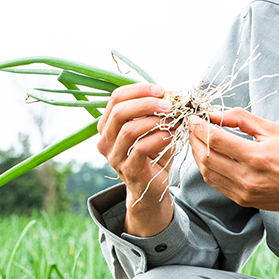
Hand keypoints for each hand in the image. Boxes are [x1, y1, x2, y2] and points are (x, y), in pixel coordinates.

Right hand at [96, 83, 175, 236]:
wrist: (153, 188)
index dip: (138, 90)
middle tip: (169, 104)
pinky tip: (171, 136)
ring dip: (154, 121)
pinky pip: (140, 149)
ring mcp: (114, 157)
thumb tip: (170, 93)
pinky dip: (158, 139)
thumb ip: (156, 111)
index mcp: (108, 125)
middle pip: (119, 112)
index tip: (161, 90)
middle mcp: (105, 140)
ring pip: (128, 130)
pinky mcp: (128, 170)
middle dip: (146, 103)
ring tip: (173, 121)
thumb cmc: (154, 154)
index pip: (116, 98)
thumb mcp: (152, 128)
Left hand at [188, 108, 278, 236]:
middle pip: (206, 158)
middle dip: (194, 140)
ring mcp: (244, 192)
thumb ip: (242, 120)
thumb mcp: (273, 130)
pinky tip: (208, 157)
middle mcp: (248, 177)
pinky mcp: (242, 200)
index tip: (193, 118)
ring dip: (197, 156)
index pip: (216, 140)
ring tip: (197, 141)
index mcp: (257, 157)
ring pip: (207, 173)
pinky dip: (207, 169)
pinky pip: (216, 184)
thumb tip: (216, 114)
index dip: (199, 127)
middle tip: (192, 128)